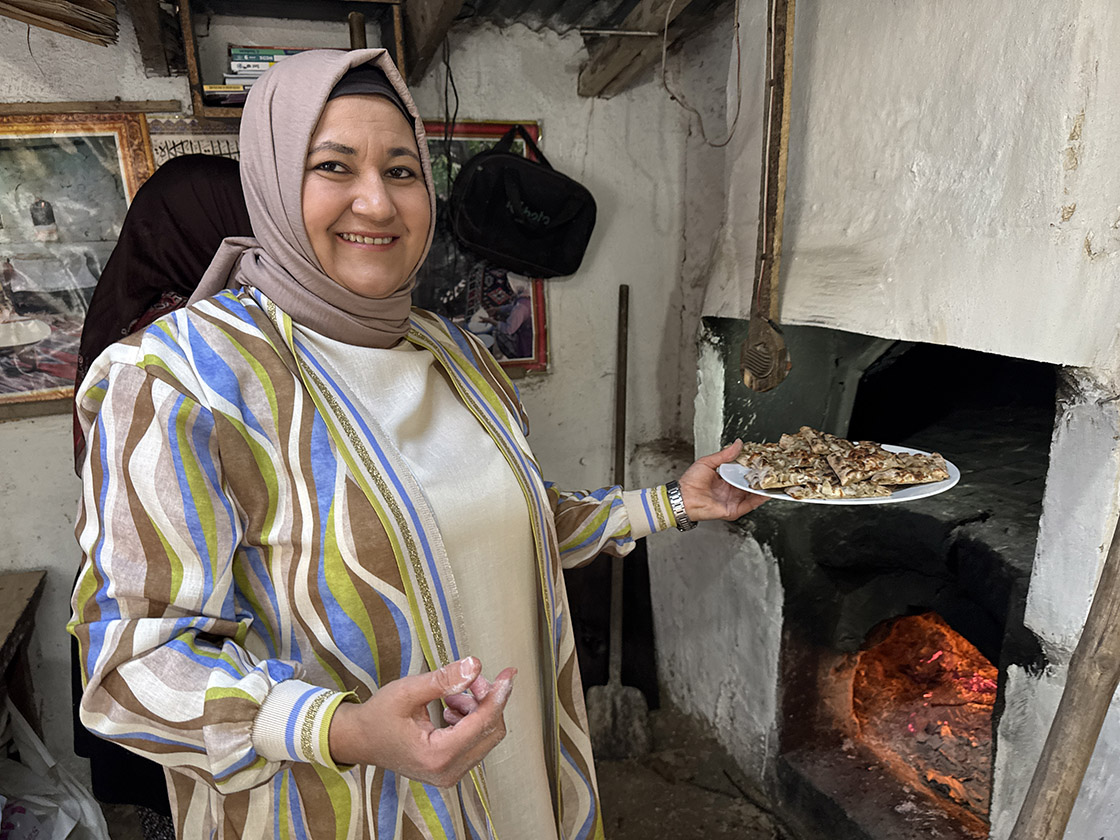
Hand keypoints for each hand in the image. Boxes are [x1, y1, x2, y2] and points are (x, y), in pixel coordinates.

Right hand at [328, 657, 515, 786]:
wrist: (360, 741)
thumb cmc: (378, 717)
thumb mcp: (407, 691)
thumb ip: (443, 680)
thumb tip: (475, 666)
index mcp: (437, 755)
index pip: (483, 723)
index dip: (498, 695)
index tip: (510, 673)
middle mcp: (448, 772)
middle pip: (491, 731)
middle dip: (487, 700)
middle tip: (470, 678)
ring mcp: (450, 774)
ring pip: (485, 736)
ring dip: (477, 709)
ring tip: (452, 694)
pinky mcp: (450, 770)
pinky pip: (475, 742)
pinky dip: (471, 720)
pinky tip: (450, 707)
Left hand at [677, 440, 767, 521]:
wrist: (684, 497)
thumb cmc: (690, 482)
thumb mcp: (708, 462)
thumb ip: (725, 454)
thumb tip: (738, 444)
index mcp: (725, 479)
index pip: (743, 472)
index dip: (752, 466)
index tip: (762, 459)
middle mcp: (731, 490)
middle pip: (750, 483)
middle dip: (761, 476)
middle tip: (771, 468)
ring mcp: (733, 500)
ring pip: (753, 494)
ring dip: (763, 487)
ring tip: (773, 479)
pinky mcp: (734, 510)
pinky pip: (750, 505)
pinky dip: (759, 499)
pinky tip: (766, 491)